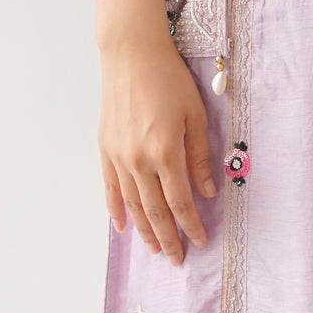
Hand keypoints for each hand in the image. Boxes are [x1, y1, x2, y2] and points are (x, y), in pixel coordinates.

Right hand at [99, 32, 217, 262]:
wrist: (131, 54)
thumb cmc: (169, 79)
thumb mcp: (196, 116)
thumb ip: (200, 157)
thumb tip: (207, 192)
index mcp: (166, 152)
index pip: (180, 201)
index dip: (190, 225)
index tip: (200, 241)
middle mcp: (139, 160)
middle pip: (155, 210)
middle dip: (167, 238)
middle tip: (176, 258)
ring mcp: (119, 156)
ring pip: (133, 204)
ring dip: (144, 230)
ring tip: (154, 248)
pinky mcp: (105, 148)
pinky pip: (111, 187)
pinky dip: (116, 209)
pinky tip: (123, 227)